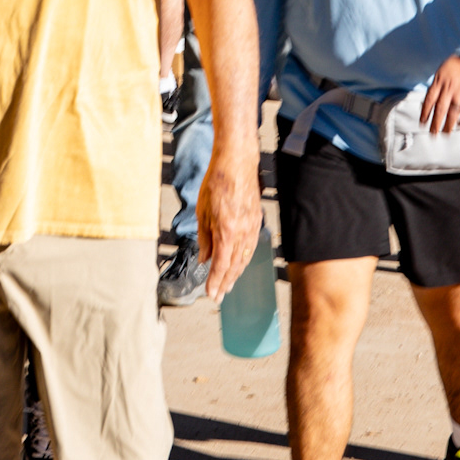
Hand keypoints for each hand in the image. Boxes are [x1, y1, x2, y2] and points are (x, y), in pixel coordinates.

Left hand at [197, 152, 263, 302]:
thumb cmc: (216, 183)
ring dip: (236, 274)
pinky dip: (244, 259)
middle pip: (234, 266)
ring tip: (229, 285)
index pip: (221, 266)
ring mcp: (252, 227)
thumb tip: (204, 259)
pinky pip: (251, 246)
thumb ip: (204, 238)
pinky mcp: (256, 220)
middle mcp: (242, 233)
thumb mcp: (202, 212)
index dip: (216, 282)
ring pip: (245, 258)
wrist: (236, 163)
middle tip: (219, 296)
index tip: (211, 294)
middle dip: (226, 283)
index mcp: (226, 232)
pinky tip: (239, 263)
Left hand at [420, 55, 459, 133]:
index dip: (425, 113)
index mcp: (439, 81)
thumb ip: (437, 85)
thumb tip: (430, 100)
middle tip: (432, 133)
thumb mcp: (442, 70)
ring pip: (453, 113)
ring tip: (445, 133)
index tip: (422, 122)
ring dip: (448, 125)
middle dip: (435, 123)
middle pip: (440, 109)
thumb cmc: (458, 64)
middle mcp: (449, 88)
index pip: (429, 100)